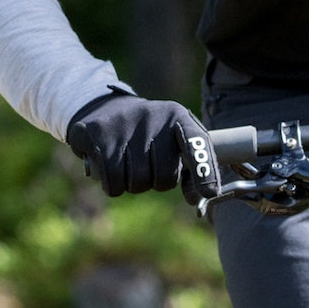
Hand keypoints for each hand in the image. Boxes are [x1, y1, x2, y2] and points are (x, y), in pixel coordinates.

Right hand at [66, 88, 220, 202]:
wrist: (105, 109)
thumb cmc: (151, 133)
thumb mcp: (175, 138)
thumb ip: (194, 165)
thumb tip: (196, 199)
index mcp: (178, 116)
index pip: (197, 143)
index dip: (205, 170)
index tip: (210, 192)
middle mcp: (154, 116)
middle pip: (164, 176)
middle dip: (158, 182)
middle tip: (150, 166)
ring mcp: (124, 125)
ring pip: (137, 183)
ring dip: (134, 184)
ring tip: (130, 163)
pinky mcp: (98, 135)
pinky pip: (113, 183)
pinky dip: (113, 185)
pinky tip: (111, 167)